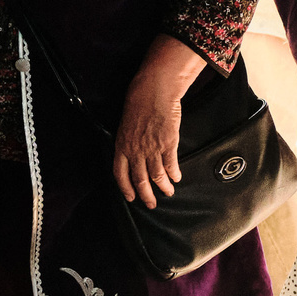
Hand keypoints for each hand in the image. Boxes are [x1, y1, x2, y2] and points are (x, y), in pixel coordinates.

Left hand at [114, 72, 183, 208]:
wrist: (154, 92)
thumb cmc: (139, 104)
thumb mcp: (126, 125)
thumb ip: (128, 143)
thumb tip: (134, 158)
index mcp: (122, 146)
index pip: (120, 174)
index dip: (125, 188)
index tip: (131, 197)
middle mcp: (135, 151)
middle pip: (139, 180)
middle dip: (146, 195)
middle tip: (151, 204)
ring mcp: (152, 148)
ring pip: (157, 176)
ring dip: (163, 187)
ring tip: (168, 192)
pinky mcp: (168, 144)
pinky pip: (170, 165)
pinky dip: (174, 174)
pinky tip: (176, 178)